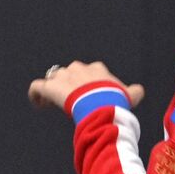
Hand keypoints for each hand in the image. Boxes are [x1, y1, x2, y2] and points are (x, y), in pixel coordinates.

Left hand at [27, 60, 144, 110]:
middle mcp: (78, 69)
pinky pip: (37, 87)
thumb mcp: (130, 95)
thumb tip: (139, 91)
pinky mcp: (50, 88)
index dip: (88, 83)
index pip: (90, 71)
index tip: (89, 96)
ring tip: (55, 104)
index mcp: (96, 69)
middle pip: (70, 73)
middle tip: (74, 102)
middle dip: (70, 85)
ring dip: (54, 89)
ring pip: (54, 78)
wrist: (101, 104)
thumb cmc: (115, 100)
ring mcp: (63, 77)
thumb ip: (134, 92)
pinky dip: (35, 95)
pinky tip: (40, 105)